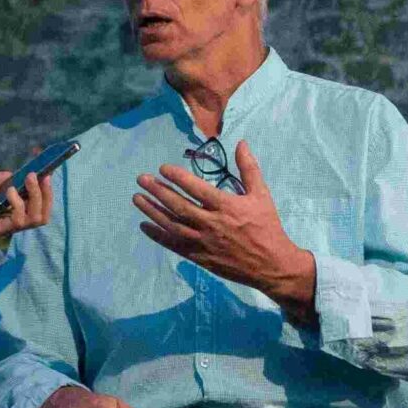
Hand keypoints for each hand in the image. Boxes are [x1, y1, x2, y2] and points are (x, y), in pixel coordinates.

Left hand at [0, 171, 52, 240]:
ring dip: (36, 197)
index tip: (47, 171)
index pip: (36, 204)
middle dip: (46, 194)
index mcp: (9, 210)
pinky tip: (9, 191)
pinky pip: (18, 221)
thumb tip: (15, 175)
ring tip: (27, 180)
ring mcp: (6, 227)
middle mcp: (11, 220)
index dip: (46, 190)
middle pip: (42, 214)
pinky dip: (19, 204)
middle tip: (39, 175)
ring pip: (37, 218)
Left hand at [132, 139, 300, 292]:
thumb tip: (241, 143)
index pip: (196, 188)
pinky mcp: (199, 256)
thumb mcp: (261, 195)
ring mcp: (203, 242)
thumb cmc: (267, 226)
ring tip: (137, 198)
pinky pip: (173, 244)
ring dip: (152, 210)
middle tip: (142, 179)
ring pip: (172, 224)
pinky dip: (157, 235)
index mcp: (226, 206)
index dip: (177, 177)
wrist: (271, 264)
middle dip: (158, 191)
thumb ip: (249, 168)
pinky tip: (144, 225)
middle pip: (178, 205)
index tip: (163, 168)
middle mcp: (211, 223)